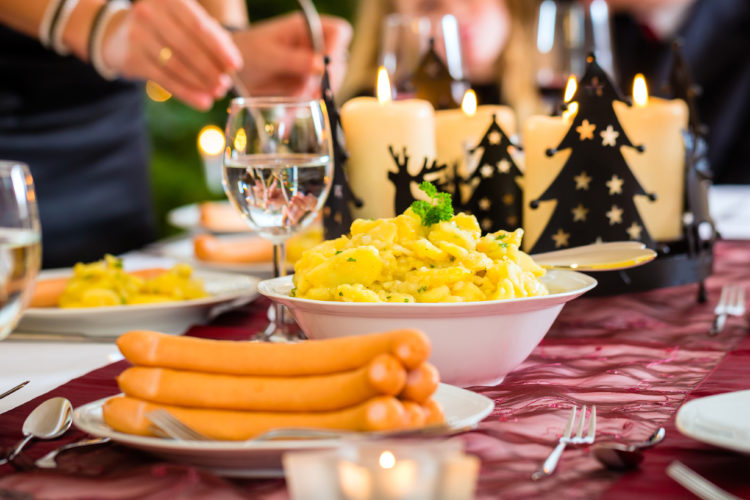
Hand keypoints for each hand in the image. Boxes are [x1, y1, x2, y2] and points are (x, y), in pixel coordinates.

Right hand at [100, 0, 241, 109]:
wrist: (120, 35)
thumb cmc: (166, 28)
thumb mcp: (186, 24)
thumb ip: (211, 37)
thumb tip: (231, 64)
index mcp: (169, 0)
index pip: (199, 26)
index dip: (219, 48)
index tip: (235, 66)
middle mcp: (150, 13)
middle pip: (188, 47)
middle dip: (210, 69)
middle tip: (225, 85)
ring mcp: (137, 35)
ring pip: (176, 65)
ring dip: (200, 83)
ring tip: (216, 94)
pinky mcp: (131, 58)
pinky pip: (164, 79)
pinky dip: (186, 93)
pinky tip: (202, 102)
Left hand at [232, 12, 351, 96]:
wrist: (228, 69)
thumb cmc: (246, 50)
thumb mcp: (268, 55)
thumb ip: (295, 60)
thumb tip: (322, 66)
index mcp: (307, 28)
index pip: (337, 33)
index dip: (336, 49)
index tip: (326, 70)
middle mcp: (314, 46)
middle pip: (337, 63)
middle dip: (325, 82)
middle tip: (311, 94)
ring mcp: (311, 66)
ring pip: (327, 83)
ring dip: (313, 97)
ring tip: (293, 107)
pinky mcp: (305, 84)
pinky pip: (312, 97)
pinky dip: (303, 106)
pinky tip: (289, 114)